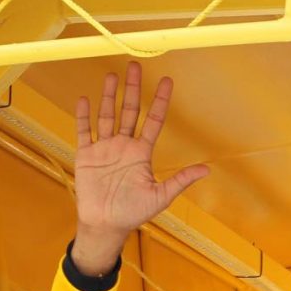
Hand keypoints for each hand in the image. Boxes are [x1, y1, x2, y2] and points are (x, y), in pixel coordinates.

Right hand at [73, 61, 208, 273]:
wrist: (106, 224)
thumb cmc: (134, 212)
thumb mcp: (162, 195)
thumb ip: (181, 180)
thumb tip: (207, 170)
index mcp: (142, 153)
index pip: (153, 121)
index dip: (159, 101)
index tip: (166, 82)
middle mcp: (124, 146)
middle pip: (128, 111)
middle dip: (132, 89)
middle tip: (135, 66)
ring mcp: (104, 148)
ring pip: (106, 116)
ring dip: (108, 96)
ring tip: (111, 75)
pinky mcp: (86, 155)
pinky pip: (84, 131)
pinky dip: (83, 116)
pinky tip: (85, 99)